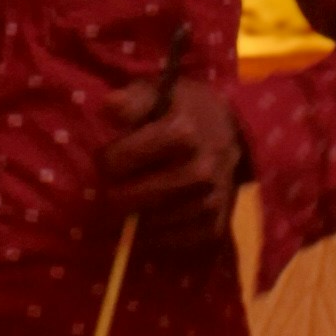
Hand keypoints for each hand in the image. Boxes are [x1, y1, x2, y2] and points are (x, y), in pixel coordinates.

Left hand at [99, 72, 247, 233]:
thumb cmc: (182, 109)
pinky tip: (145, 225)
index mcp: (183, 132)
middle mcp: (200, 170)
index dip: (105, 160)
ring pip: (149, 224)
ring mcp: (210, 201)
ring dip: (129, 220)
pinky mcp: (215, 225)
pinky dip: (153, 240)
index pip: (118, 160)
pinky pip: (174, 244)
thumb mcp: (157, 92)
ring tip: (125, 206)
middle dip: (111, 194)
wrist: (230, 130)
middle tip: (112, 187)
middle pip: (130, 198)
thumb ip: (131, 100)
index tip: (107, 158)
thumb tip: (108, 107)